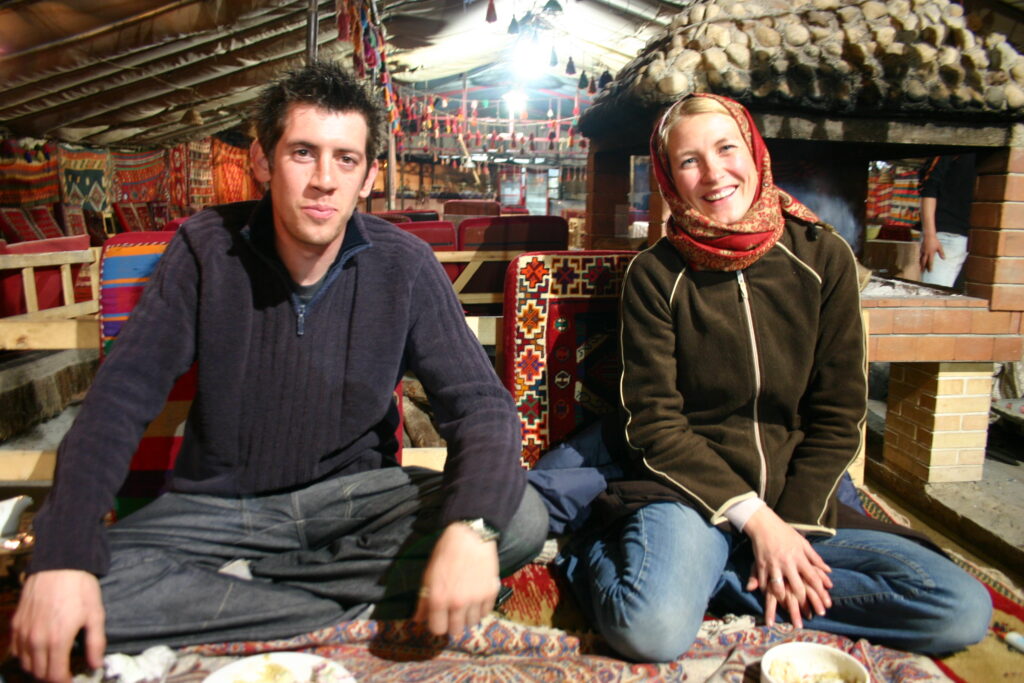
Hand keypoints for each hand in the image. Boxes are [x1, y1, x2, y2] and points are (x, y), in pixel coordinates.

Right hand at [10, 569, 105, 682]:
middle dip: (51, 677)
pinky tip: (37, 652)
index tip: (72, 679)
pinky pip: (16, 650)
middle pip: (39, 673)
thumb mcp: (95, 614)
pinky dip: (25, 656)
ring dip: (38, 669)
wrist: (59, 564)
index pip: (55, 676)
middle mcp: (36, 641)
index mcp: (57, 640)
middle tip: (63, 672)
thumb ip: (95, 643)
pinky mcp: (16, 624)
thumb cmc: (81, 589)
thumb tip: (95, 665)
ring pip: (25, 664)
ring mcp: (23, 633)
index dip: (64, 682)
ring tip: (52, 664)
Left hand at [412, 522, 499, 637]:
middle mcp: (458, 603)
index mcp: (439, 599)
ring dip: (467, 617)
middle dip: (452, 624)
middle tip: (452, 613)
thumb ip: (423, 600)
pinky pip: (485, 613)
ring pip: (472, 623)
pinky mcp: (490, 593)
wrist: (471, 536)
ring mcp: (476, 599)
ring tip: (465, 604)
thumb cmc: (446, 553)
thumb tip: (418, 619)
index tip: (439, 618)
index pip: (437, 629)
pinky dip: (480, 609)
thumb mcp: (428, 575)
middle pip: (456, 631)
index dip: (437, 625)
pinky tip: (476, 597)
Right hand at [742, 507, 831, 628]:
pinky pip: (764, 582)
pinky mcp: (762, 565)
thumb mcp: (803, 543)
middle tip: (808, 612)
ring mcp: (774, 565)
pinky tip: (768, 597)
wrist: (764, 524)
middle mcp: (788, 563)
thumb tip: (829, 570)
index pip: (813, 577)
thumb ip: (815, 558)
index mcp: (799, 557)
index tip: (826, 604)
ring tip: (787, 608)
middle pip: (797, 586)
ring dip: (783, 600)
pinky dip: (766, 591)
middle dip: (803, 601)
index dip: (821, 591)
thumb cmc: (785, 533)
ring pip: (779, 587)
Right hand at [920, 233, 944, 271]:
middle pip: (924, 262)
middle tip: (922, 272)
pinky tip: (918, 261)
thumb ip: (941, 253)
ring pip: (920, 259)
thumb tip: (944, 259)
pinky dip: (918, 259)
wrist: (929, 236)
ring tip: (919, 268)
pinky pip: (919, 256)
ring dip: (920, 264)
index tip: (930, 271)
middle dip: (923, 267)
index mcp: (931, 253)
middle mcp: (926, 253)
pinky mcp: (920, 249)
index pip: (930, 262)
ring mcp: (922, 251)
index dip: (930, 267)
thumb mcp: (939, 247)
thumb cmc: (935, 241)